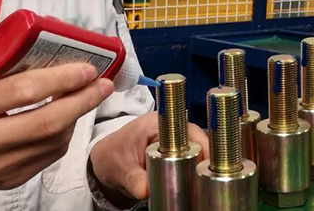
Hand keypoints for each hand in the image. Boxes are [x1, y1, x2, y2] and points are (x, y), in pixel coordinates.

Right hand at [0, 63, 113, 209]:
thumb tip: (56, 45)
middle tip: (102, 84)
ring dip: (76, 116)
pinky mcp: (7, 181)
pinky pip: (48, 156)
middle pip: (45, 122)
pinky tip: (67, 118)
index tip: (86, 68)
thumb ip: (8, 63)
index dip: (61, 79)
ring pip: (52, 142)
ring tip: (86, 96)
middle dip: (82, 101)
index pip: (23, 91)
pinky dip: (64, 134)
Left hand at [89, 112, 208, 204]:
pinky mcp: (175, 152)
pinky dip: (193, 171)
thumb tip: (146, 190)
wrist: (105, 162)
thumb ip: (134, 179)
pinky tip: (194, 183)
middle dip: (202, 160)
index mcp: (157, 123)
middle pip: (198, 142)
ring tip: (199, 184)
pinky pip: (191, 160)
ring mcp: (173, 140)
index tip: (207, 164)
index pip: (189, 130)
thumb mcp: (120, 169)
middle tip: (203, 180)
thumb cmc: (111, 157)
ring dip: (199, 167)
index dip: (201, 147)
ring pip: (197, 152)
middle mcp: (169, 128)